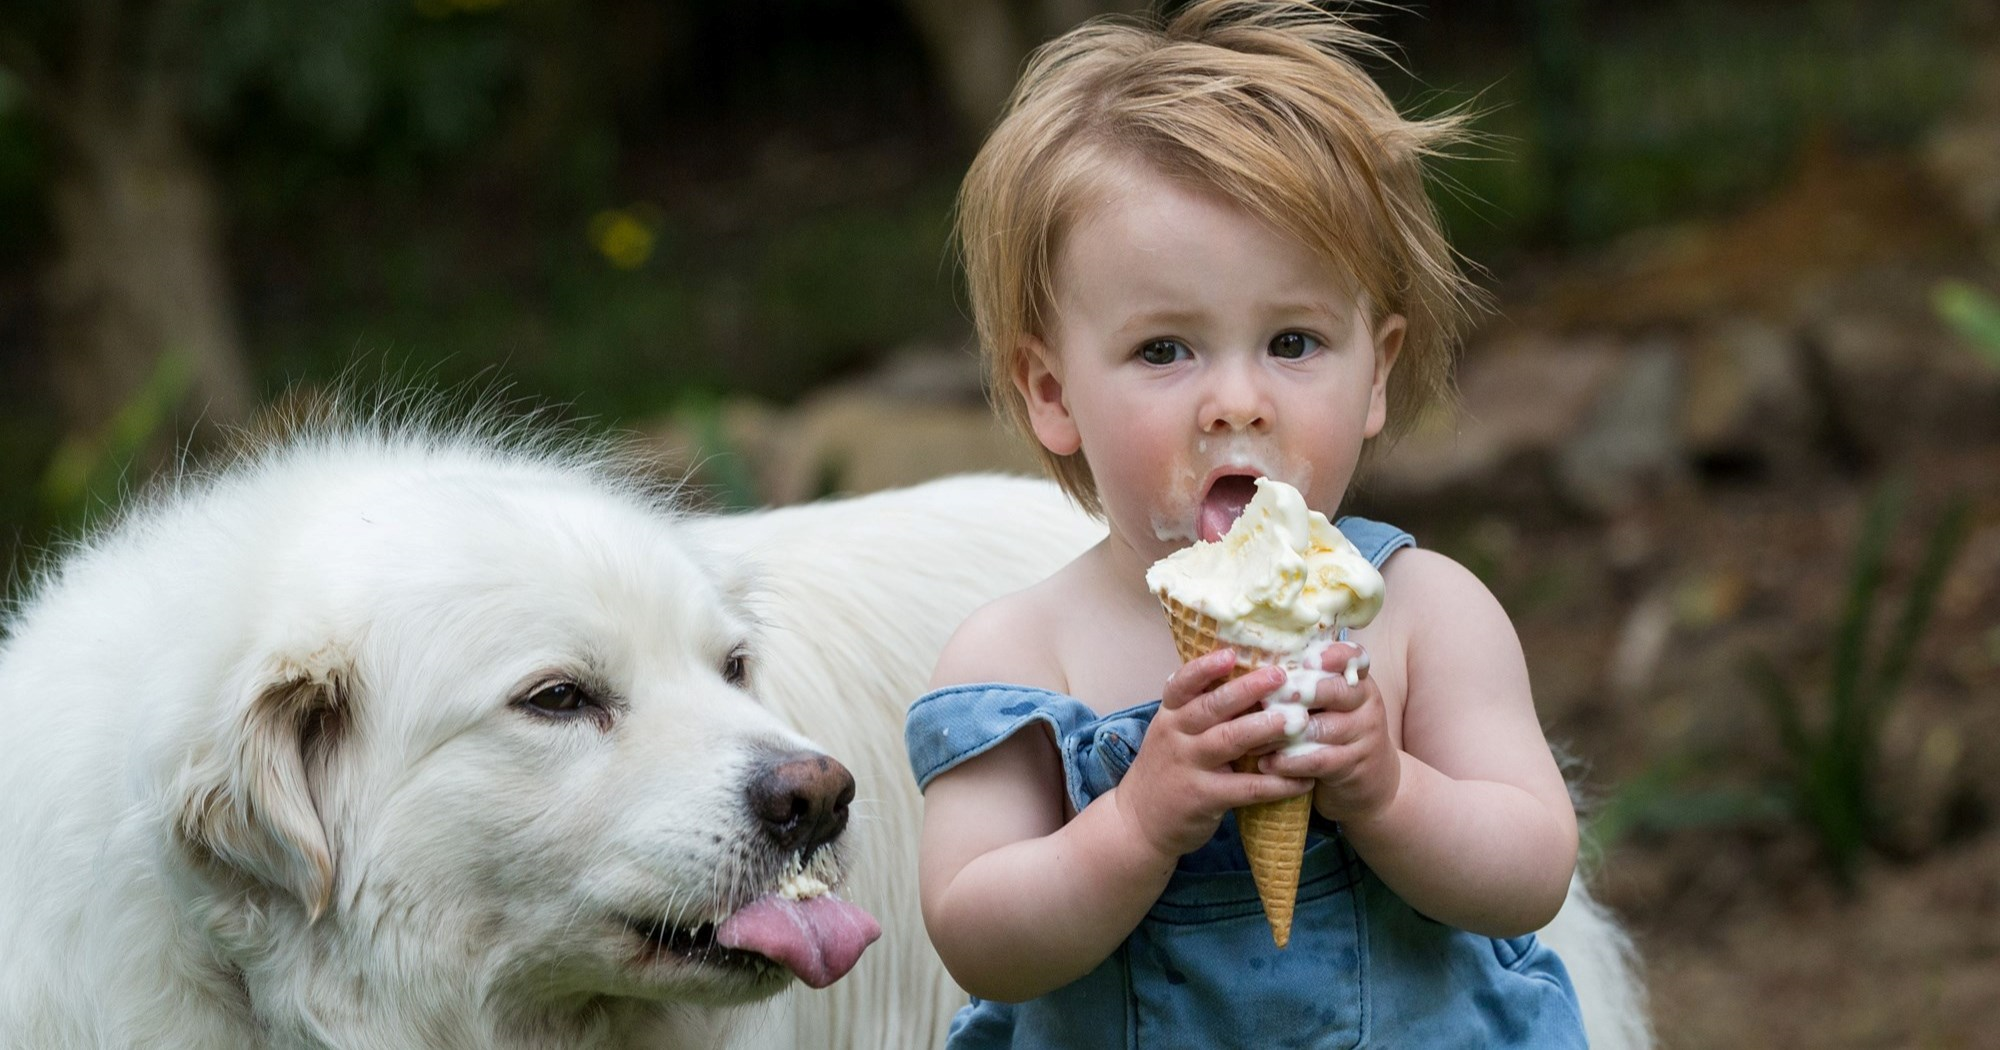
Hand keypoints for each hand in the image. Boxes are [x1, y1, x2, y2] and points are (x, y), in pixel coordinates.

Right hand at [1112, 648, 1312, 859]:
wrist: (1138, 822)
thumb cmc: (1166, 769)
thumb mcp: (1172, 734)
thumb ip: (1199, 711)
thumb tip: (1249, 679)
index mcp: (1170, 715)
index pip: (1182, 684)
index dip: (1205, 668)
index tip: (1231, 654)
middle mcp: (1175, 735)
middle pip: (1211, 707)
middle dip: (1247, 689)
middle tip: (1280, 676)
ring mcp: (1188, 766)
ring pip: (1228, 741)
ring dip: (1265, 728)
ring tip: (1298, 720)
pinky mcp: (1203, 798)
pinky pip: (1245, 788)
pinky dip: (1277, 783)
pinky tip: (1303, 780)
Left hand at [1258, 642, 1400, 824]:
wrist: (1373, 780)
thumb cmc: (1336, 731)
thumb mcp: (1329, 704)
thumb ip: (1305, 684)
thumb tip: (1256, 669)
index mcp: (1358, 680)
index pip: (1353, 658)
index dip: (1334, 655)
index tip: (1308, 661)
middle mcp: (1366, 703)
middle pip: (1336, 691)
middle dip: (1300, 692)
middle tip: (1266, 698)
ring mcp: (1365, 734)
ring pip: (1322, 728)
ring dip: (1283, 734)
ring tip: (1252, 739)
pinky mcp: (1356, 765)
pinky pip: (1320, 760)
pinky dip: (1290, 762)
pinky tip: (1267, 763)